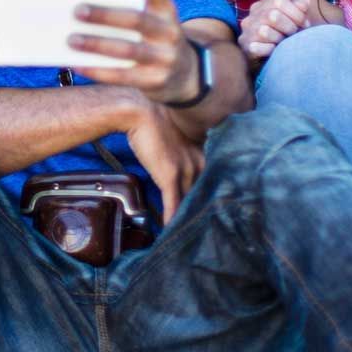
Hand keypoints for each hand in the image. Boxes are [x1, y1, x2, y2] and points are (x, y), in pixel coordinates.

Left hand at [68, 0, 202, 105]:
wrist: (185, 76)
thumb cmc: (153, 41)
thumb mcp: (151, 21)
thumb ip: (125, 11)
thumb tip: (81, 8)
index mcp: (166, 9)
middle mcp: (170, 31)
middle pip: (136, 19)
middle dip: (105, 15)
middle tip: (77, 11)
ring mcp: (165, 58)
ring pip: (128, 49)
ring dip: (97, 44)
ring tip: (71, 40)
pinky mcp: (156, 81)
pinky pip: (123, 76)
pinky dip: (97, 70)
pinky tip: (78, 64)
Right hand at [125, 105, 205, 223]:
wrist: (140, 112)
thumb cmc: (154, 121)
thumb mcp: (176, 138)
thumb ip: (183, 153)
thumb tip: (175, 164)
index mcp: (204, 153)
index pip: (211, 181)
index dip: (209, 199)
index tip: (209, 212)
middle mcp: (201, 162)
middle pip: (203, 194)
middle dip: (202, 213)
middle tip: (205, 232)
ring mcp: (188, 169)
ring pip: (190, 201)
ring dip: (186, 220)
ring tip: (189, 239)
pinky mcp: (171, 175)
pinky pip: (174, 203)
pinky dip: (171, 219)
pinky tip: (170, 232)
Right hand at [238, 0, 309, 59]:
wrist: (272, 62)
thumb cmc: (284, 37)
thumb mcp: (294, 18)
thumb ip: (300, 6)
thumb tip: (303, 2)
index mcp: (260, 7)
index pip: (279, 1)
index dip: (296, 12)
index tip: (304, 24)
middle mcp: (249, 19)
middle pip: (273, 15)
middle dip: (290, 26)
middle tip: (294, 35)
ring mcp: (246, 34)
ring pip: (265, 31)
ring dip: (280, 39)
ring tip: (284, 43)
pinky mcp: (246, 49)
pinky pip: (259, 48)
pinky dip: (271, 50)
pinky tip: (275, 51)